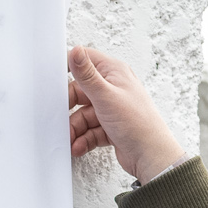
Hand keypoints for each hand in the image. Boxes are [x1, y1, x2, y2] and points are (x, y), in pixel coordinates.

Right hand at [66, 45, 187, 181]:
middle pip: (80, 93)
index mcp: (114, 73)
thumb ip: (87, 74)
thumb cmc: (138, 123)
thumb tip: (76, 51)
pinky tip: (80, 145)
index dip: (71, 69)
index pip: (87, 61)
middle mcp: (113, 88)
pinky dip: (84, 138)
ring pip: (84, 114)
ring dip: (76, 128)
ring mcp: (112, 109)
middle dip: (70, 109)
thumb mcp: (105, 95)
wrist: (151, 156)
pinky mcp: (111, 127)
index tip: (56, 81)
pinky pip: (90, 129)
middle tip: (63, 119)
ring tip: (72, 138)